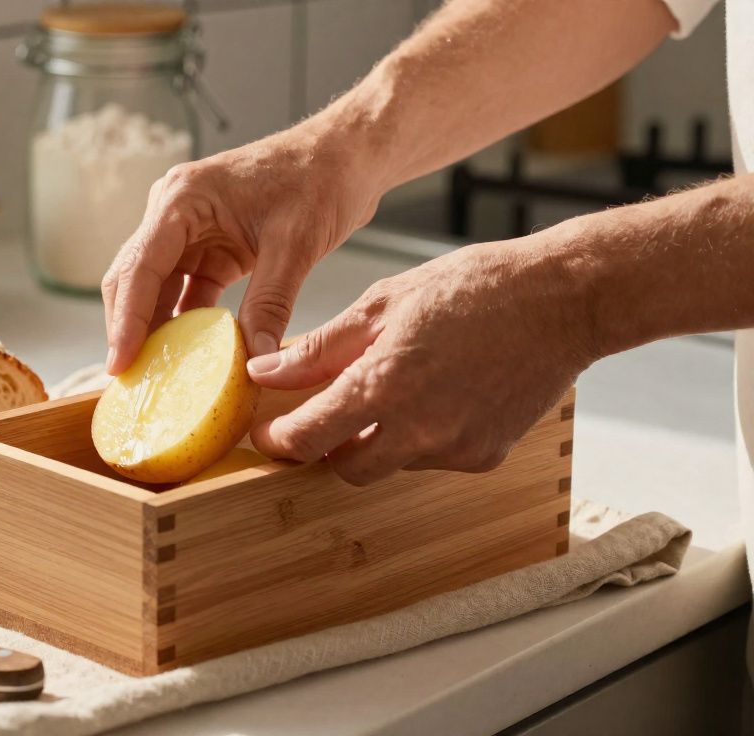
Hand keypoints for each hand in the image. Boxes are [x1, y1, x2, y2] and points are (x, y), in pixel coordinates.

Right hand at [101, 127, 384, 373]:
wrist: (346, 156)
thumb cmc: (320, 178)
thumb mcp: (295, 245)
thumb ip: (270, 304)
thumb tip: (256, 362)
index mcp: (182, 199)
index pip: (139, 267)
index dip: (125, 320)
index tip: (120, 364)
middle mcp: (174, 212)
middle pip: (134, 279)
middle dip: (128, 329)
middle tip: (130, 381)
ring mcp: (188, 231)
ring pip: (155, 289)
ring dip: (154, 330)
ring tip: (152, 377)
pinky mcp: (208, 248)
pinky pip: (185, 292)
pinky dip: (185, 324)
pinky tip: (186, 358)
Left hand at [247, 236, 596, 484]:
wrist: (564, 300)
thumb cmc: (474, 288)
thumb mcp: (382, 305)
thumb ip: (319, 349)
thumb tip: (267, 373)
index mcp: (383, 386)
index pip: (307, 439)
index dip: (278, 440)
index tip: (269, 432)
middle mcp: (419, 429)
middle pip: (345, 468)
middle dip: (328, 446)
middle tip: (327, 412)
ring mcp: (456, 448)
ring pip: (391, 464)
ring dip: (378, 439)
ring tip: (398, 385)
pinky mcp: (486, 456)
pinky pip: (434, 458)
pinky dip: (422, 436)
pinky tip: (439, 393)